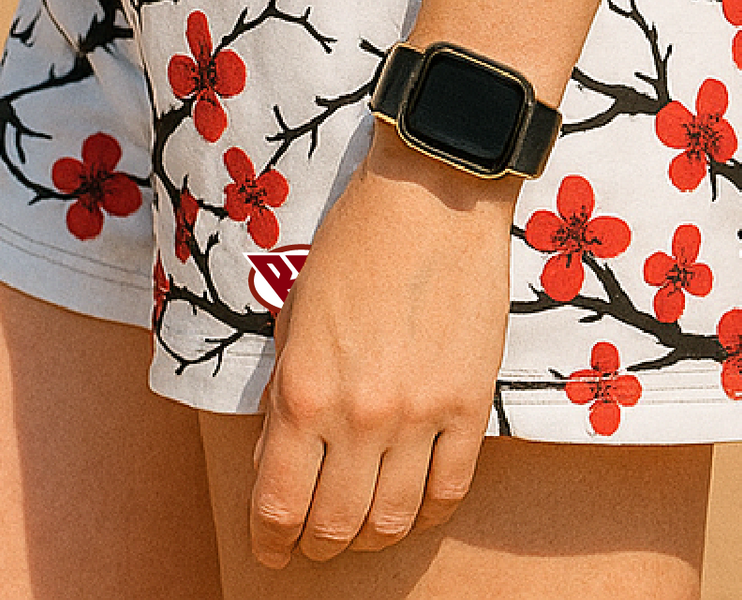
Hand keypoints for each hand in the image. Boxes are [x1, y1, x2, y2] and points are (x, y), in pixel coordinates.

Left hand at [249, 130, 512, 568]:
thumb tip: (276, 462)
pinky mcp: (470, 406)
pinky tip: (412, 507)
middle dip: (315, 546)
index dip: (271, 541)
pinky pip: (450, 492)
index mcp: (304, 390)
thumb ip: (284, 394)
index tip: (271, 549)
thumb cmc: (354, 242)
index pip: (279, 505)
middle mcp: (359, 416)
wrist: (432, 192)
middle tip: (312, 543)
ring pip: (391, 521)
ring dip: (369, 538)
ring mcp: (420, 416)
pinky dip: (427, 514)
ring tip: (360, 530)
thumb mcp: (294, 314)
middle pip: (335, 526)